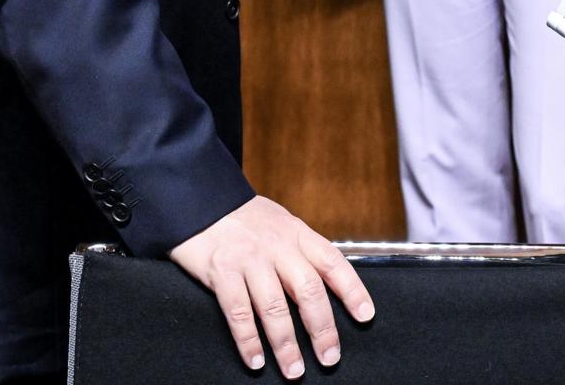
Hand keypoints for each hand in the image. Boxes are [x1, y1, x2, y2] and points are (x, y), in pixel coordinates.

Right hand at [170, 195, 375, 378]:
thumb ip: (300, 250)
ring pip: (274, 308)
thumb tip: (323, 285)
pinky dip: (248, 340)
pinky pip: (238, 313)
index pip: (332, 262)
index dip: (352, 290)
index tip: (365, 316)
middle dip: (322, 329)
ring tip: (294, 370)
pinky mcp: (221, 271)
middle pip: (308, 291)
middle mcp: (277, 246)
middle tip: (329, 357)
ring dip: (286, 344)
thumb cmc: (243, 217)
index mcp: (296, 233)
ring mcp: (249, 259)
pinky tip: (255, 360)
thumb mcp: (280, 222)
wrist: (199, 197)